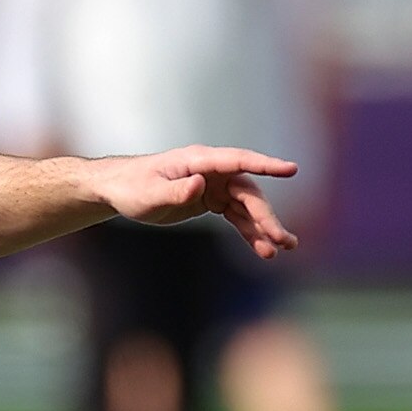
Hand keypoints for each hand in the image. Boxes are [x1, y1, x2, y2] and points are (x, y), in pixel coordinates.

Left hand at [97, 147, 300, 257]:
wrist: (120, 190)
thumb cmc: (132, 187)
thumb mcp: (150, 193)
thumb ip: (175, 190)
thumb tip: (199, 184)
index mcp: (200, 161)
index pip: (239, 161)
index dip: (266, 165)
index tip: (291, 170)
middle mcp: (213, 171)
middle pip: (248, 193)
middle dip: (266, 217)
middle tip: (282, 240)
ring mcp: (214, 185)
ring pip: (246, 207)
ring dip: (263, 228)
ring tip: (281, 249)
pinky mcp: (211, 200)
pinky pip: (236, 216)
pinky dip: (248, 232)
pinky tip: (261, 249)